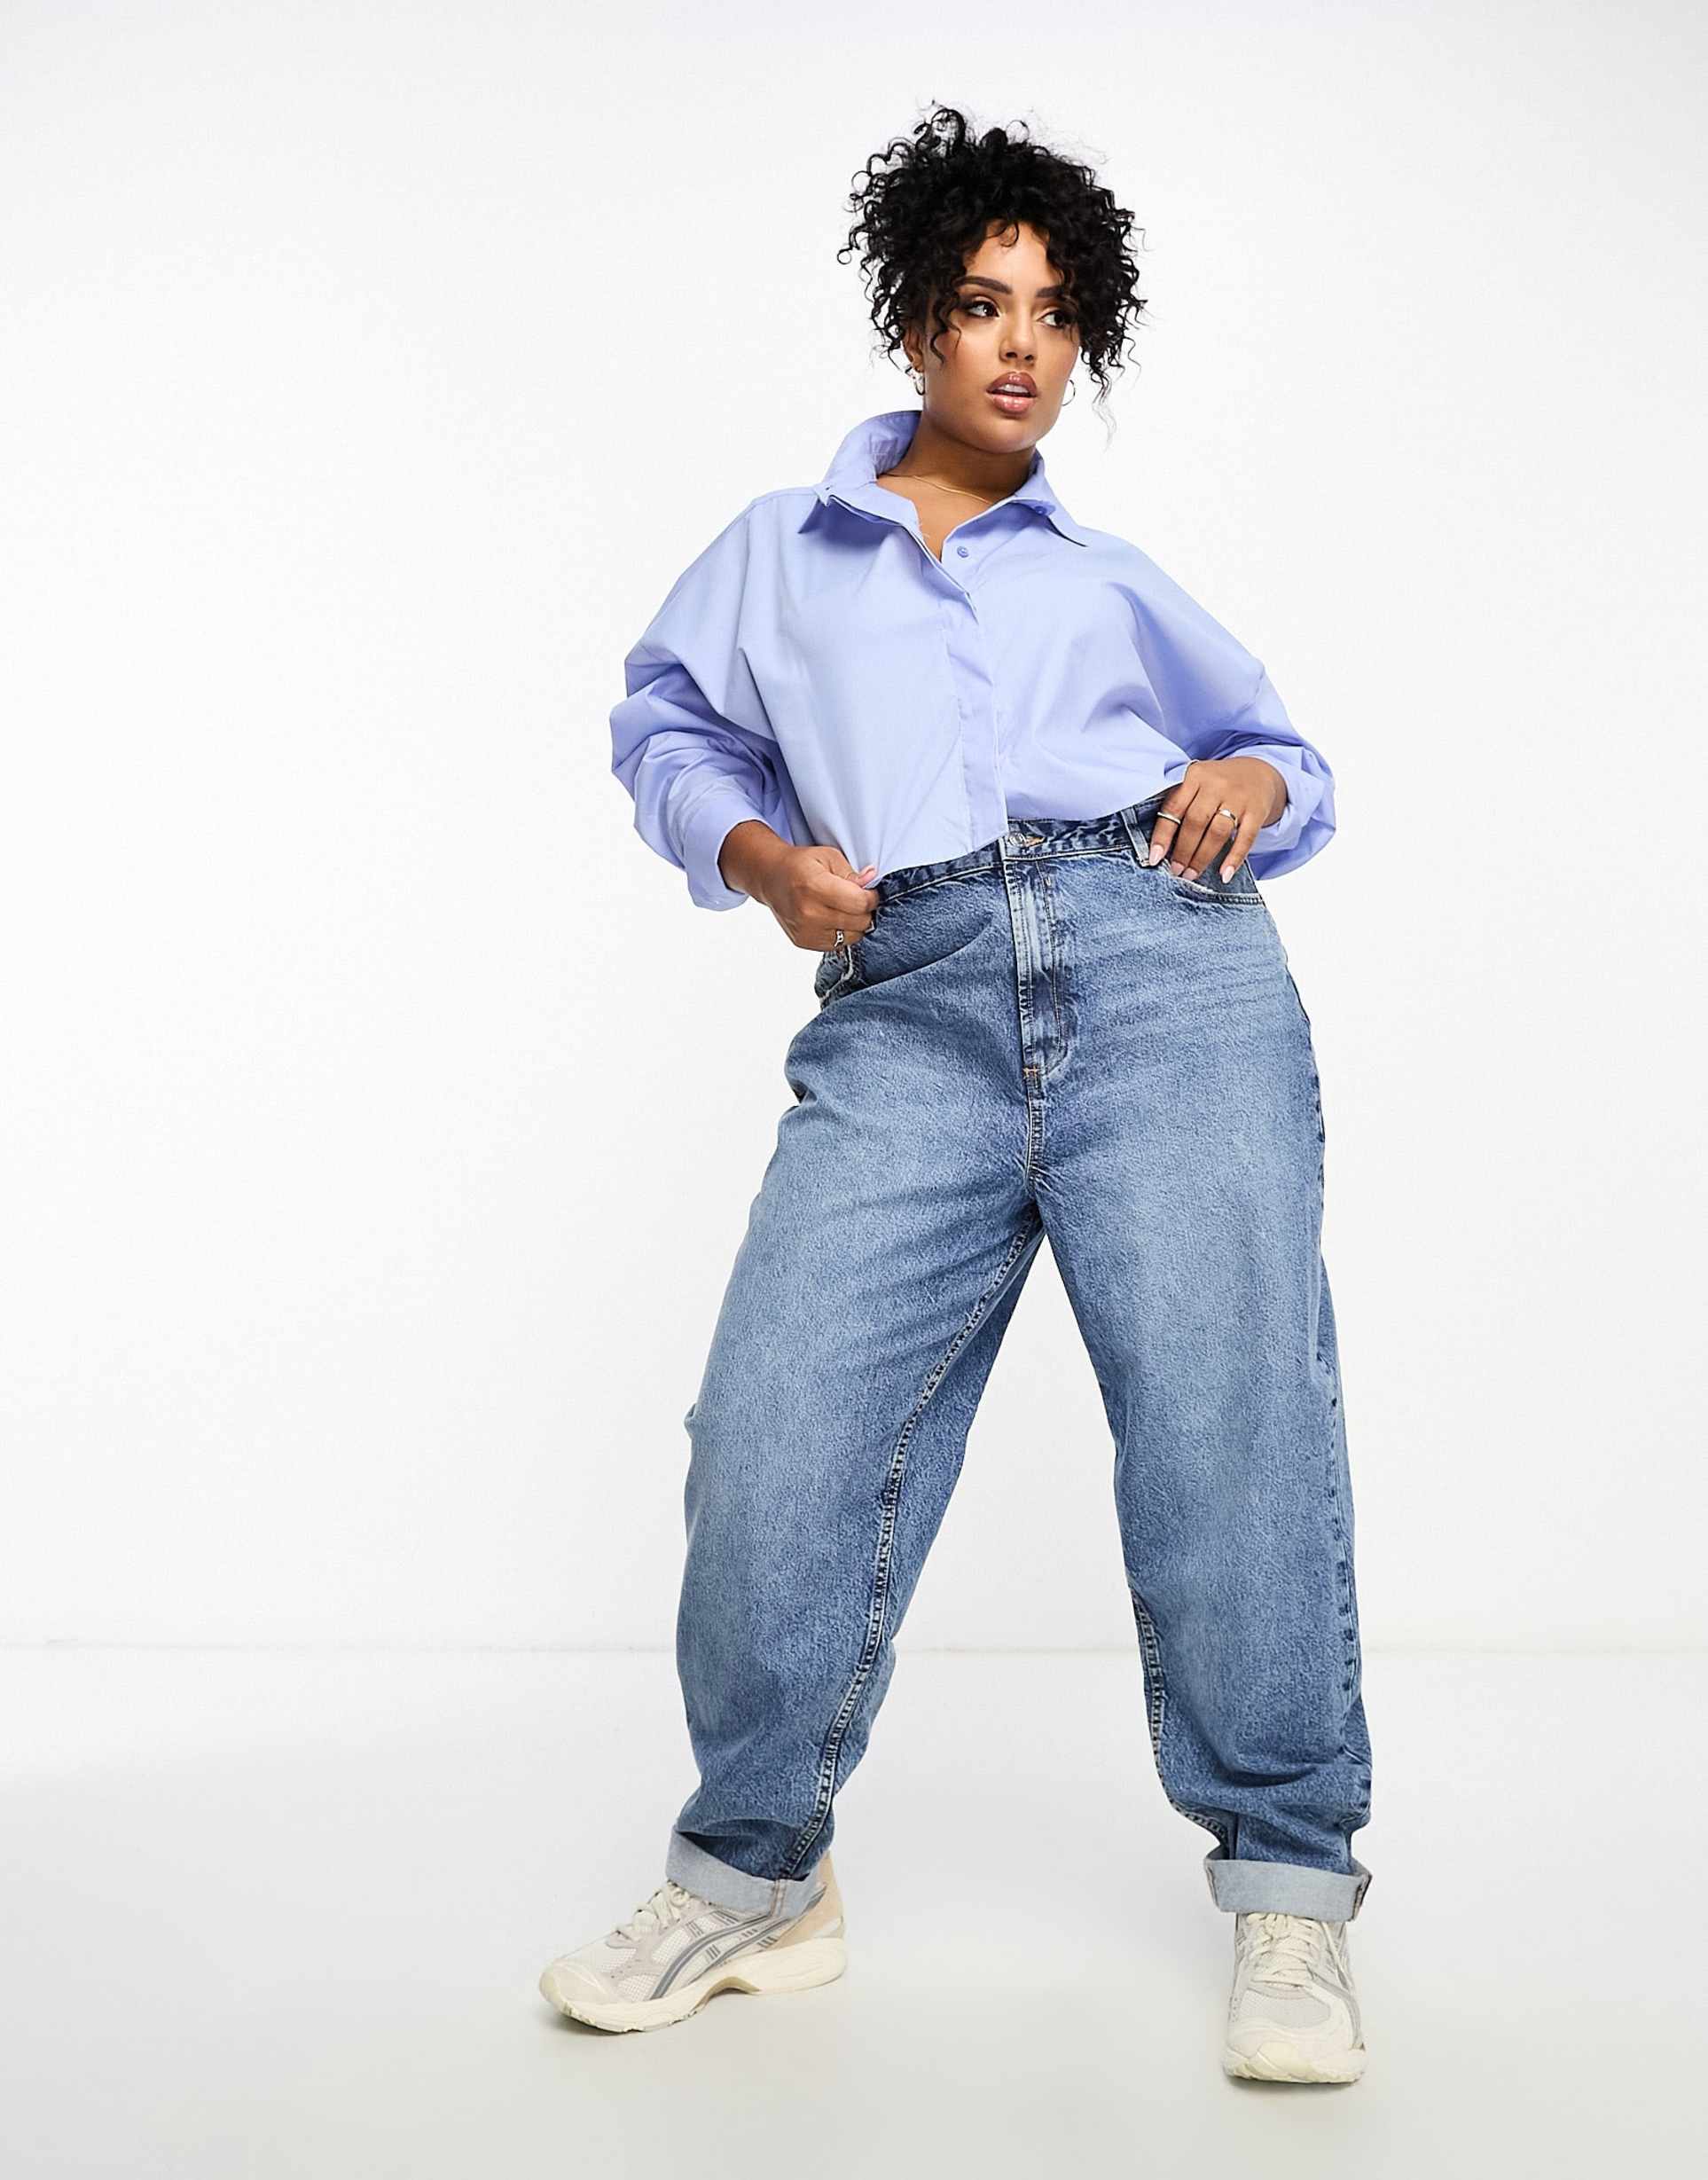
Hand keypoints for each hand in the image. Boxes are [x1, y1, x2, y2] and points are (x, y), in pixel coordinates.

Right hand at [720, 823, 878, 947]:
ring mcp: (806, 931)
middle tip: (857, 899)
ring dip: (855, 923)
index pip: (860, 903)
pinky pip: (838, 944)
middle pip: (859, 922)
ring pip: (852, 936)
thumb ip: (851, 873)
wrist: (771, 878)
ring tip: (844, 908)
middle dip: (865, 910)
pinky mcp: (804, 942)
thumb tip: (870, 879)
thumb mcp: (828, 857)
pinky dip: (842, 932)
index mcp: (815, 887)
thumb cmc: (801, 865)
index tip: (869, 892)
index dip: (872, 897)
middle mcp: (809, 913)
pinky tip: (833, 917)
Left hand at [1144, 758, 1286, 880]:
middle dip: (1183, 851)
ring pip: (1217, 832)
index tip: (1155, 858)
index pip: (1174, 808)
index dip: (1163, 835)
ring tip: (1191, 874)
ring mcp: (1238, 797)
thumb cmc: (1218, 785)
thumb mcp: (1197, 783)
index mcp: (1196, 776)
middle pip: (1195, 822)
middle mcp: (1217, 784)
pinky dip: (1234, 858)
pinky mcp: (1257, 811)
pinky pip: (1245, 839)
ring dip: (1202, 857)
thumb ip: (1181, 804)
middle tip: (1176, 871)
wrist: (1258, 773)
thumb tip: (1161, 845)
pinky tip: (1224, 874)